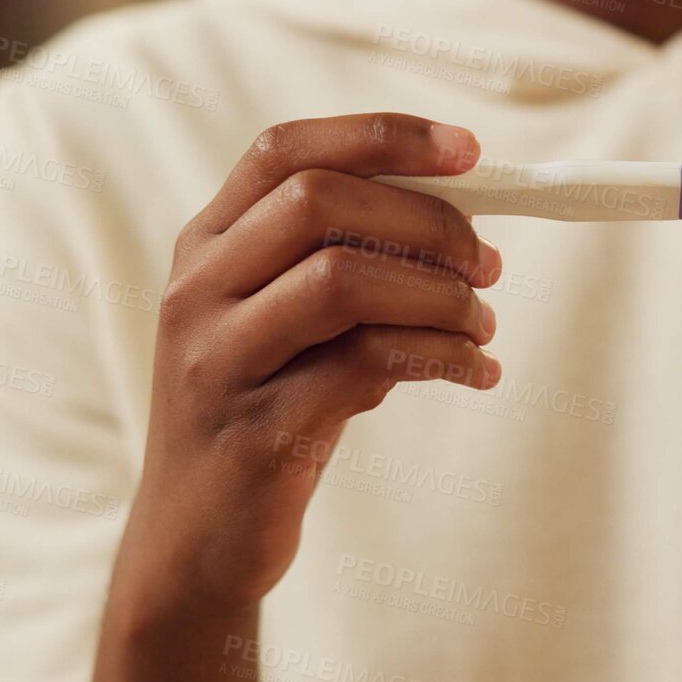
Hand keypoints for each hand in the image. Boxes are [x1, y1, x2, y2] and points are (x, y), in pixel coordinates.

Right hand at [110, 113, 501, 622]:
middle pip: (320, 201)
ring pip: (342, 279)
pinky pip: (365, 366)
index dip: (383, 137)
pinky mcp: (255, 432)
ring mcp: (219, 361)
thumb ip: (341, 263)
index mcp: (206, 246)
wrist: (193, 544)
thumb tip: (460, 221)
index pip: (285, 150)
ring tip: (485, 325)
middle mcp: (199, 291)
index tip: (469, 152)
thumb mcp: (282, 325)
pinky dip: (441, 357)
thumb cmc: (261, 414)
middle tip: (488, 263)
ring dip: (439, 295)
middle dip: (427, 221)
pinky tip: (476, 371)